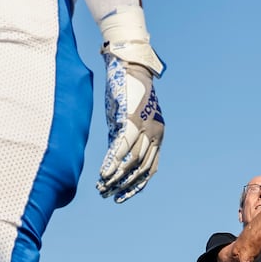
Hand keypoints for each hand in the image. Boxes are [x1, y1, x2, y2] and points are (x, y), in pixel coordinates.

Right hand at [97, 54, 164, 202]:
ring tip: (102, 186)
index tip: (121, 197)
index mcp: (158, 135)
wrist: (129, 65)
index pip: (151, 169)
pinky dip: (113, 161)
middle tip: (107, 194)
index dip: (136, 186)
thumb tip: (113, 161)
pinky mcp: (132, 119)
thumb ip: (123, 140)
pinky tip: (103, 173)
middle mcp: (156, 133)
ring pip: (132, 160)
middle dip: (123, 184)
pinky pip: (123, 146)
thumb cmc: (126, 92)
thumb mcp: (126, 120)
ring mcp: (146, 126)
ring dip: (117, 176)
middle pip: (141, 168)